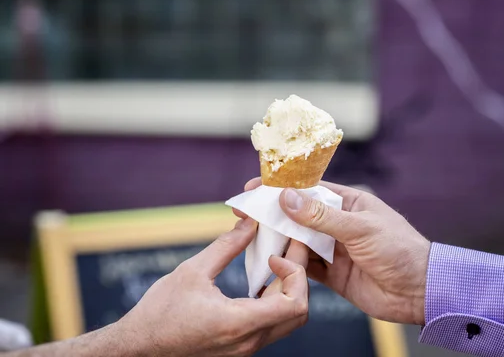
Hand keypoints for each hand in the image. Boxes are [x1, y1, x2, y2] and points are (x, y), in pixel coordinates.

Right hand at [115, 218, 308, 356]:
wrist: (139, 349)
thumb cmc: (159, 314)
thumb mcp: (192, 271)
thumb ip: (227, 246)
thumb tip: (250, 224)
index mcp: (239, 323)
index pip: (294, 304)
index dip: (295, 273)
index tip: (274, 254)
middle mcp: (249, 341)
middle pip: (298, 311)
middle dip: (297, 276)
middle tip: (285, 248)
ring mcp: (246, 348)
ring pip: (287, 320)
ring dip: (287, 288)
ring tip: (274, 260)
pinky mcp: (241, 348)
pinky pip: (272, 324)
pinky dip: (275, 300)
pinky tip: (261, 280)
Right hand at [239, 178, 430, 325]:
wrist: (419, 292)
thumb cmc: (399, 250)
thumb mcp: (359, 228)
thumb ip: (321, 216)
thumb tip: (286, 197)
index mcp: (348, 203)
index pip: (309, 190)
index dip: (282, 187)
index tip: (255, 187)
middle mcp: (338, 224)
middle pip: (298, 216)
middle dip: (273, 215)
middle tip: (245, 214)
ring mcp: (334, 249)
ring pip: (298, 241)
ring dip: (278, 240)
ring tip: (252, 237)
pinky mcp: (332, 274)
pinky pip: (305, 266)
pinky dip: (289, 264)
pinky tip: (272, 261)